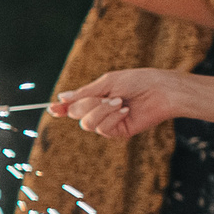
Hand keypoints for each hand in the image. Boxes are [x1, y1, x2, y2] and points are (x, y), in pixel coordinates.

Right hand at [53, 68, 190, 138]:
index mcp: (95, 96)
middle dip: (87, 104)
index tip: (52, 109)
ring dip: (102, 111)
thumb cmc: (137, 81)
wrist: (161, 91)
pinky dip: (112, 118)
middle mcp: (99, 110)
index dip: (61, 108)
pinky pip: (103, 129)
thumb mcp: (107, 83)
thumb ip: (84, 93)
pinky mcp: (119, 132)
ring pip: (87, 123)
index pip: (72, 105)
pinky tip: (125, 110)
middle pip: (76, 114)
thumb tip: (61, 98)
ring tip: (119, 102)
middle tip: (106, 96)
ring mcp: (108, 122)